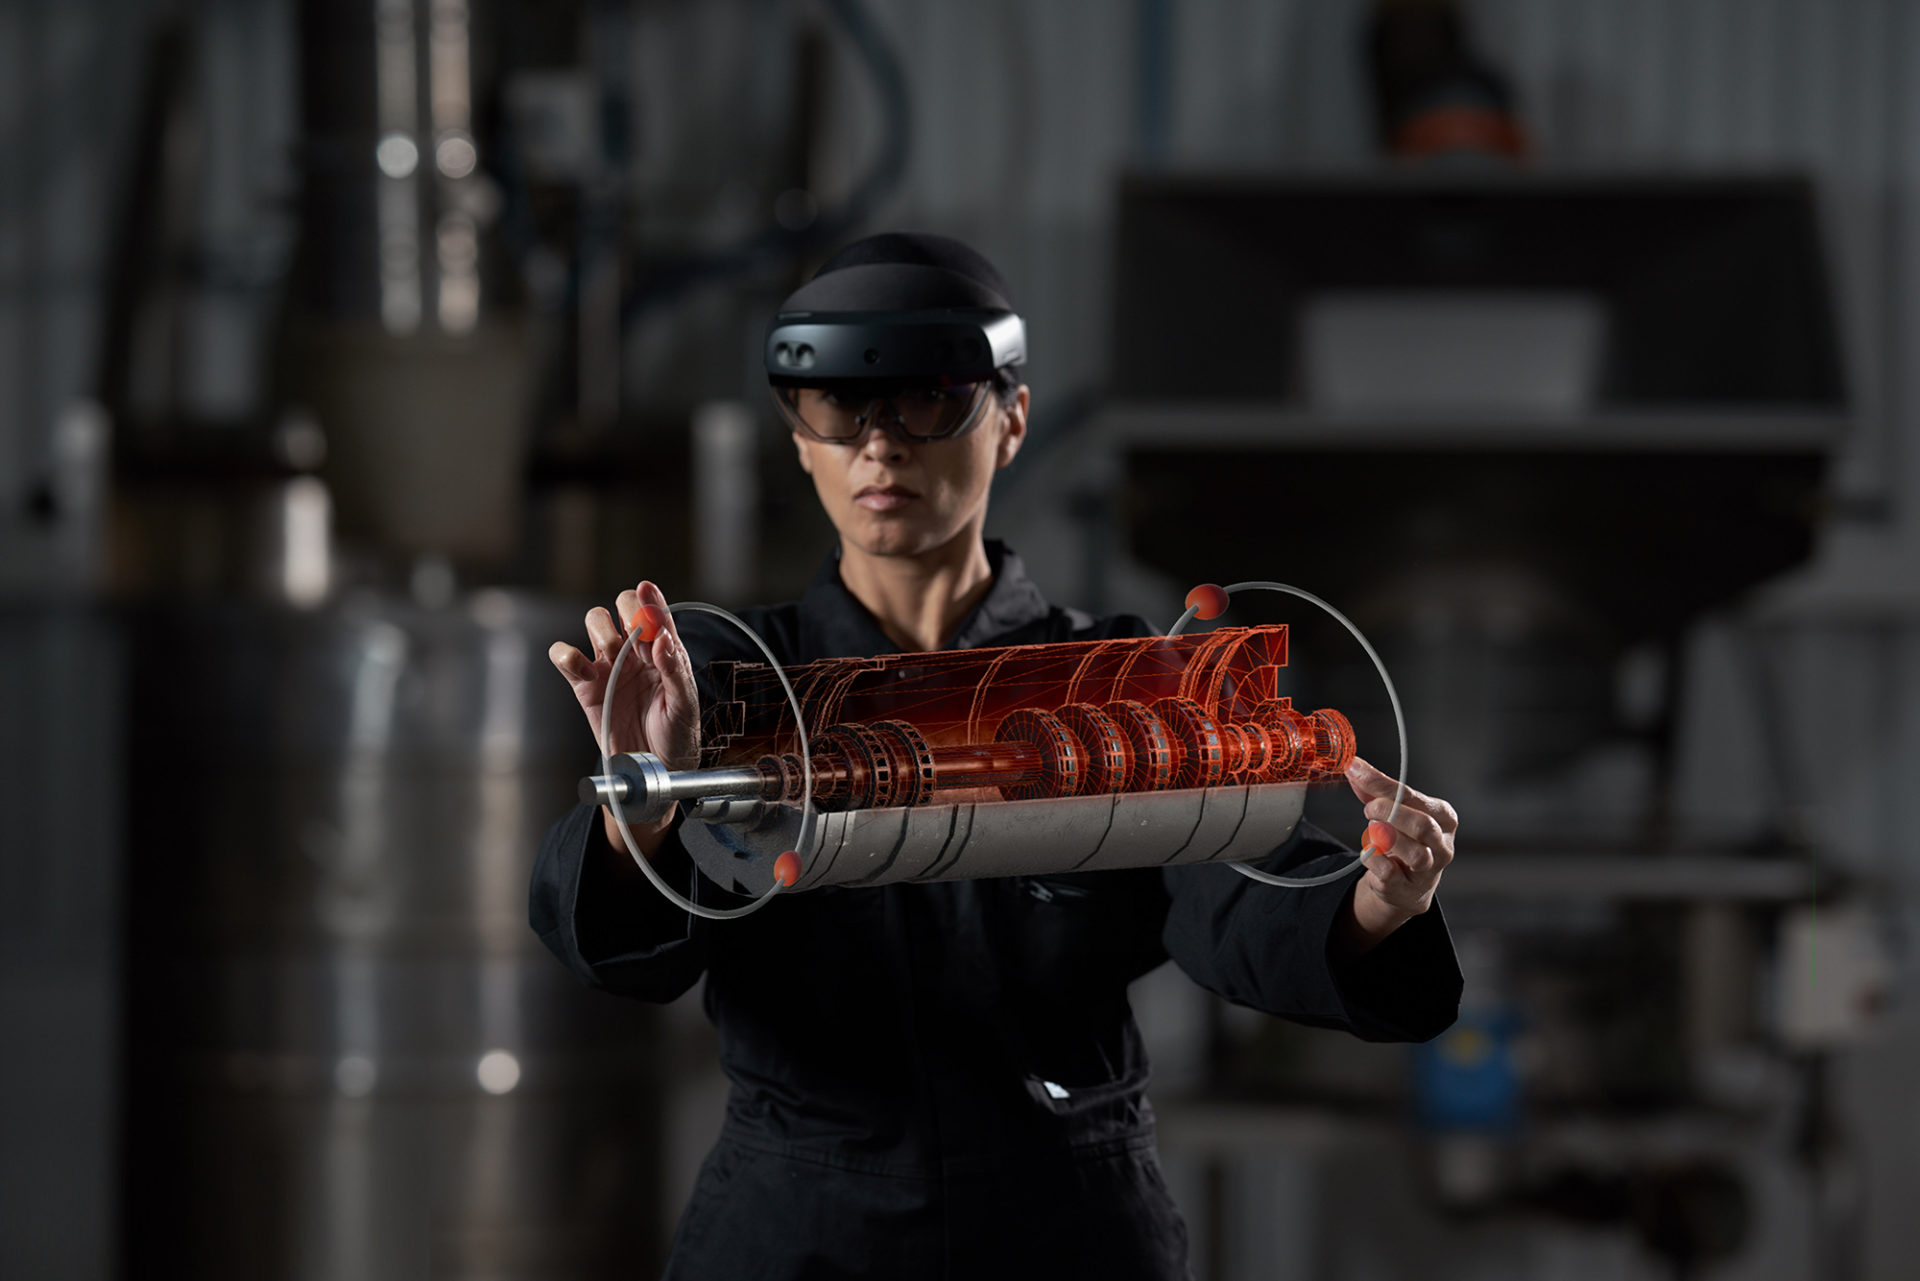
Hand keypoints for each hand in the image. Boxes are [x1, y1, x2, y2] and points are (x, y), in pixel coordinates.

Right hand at [548, 581, 700, 854]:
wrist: (651, 770)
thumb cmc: (676, 736)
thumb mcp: (685, 705)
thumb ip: (675, 670)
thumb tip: (663, 639)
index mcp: (663, 651)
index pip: (656, 612)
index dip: (650, 598)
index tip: (646, 590)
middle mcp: (635, 652)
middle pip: (622, 607)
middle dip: (626, 611)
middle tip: (633, 634)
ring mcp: (608, 665)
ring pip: (594, 621)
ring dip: (602, 631)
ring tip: (613, 655)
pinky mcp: (583, 684)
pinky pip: (564, 655)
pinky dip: (568, 655)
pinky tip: (585, 672)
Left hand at [1340, 756, 1458, 949]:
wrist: (1406, 885)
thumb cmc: (1403, 839)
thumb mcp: (1393, 811)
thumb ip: (1373, 790)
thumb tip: (1353, 767)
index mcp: (1444, 818)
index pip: (1415, 796)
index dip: (1383, 784)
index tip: (1356, 771)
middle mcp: (1443, 845)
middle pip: (1423, 826)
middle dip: (1390, 813)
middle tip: (1368, 809)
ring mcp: (1429, 870)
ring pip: (1415, 853)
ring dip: (1386, 838)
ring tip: (1372, 829)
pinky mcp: (1408, 889)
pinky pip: (1389, 873)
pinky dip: (1373, 859)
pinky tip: (1369, 851)